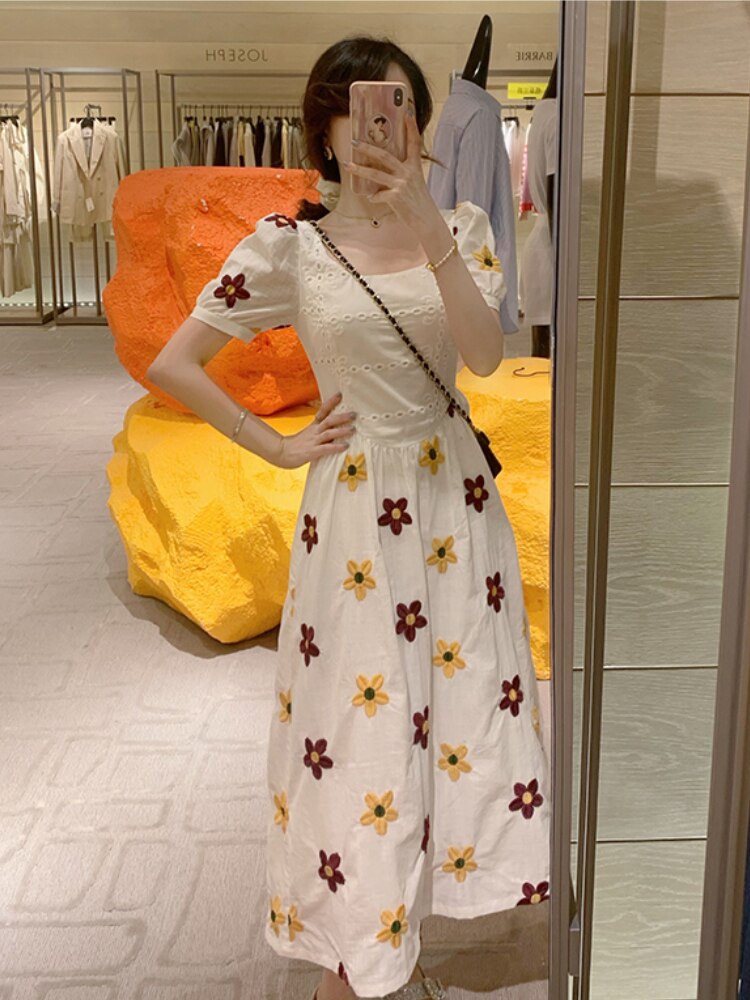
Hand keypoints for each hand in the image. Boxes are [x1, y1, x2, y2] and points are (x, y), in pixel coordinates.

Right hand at [277, 391, 354, 468]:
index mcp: (313, 426)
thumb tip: (337, 430)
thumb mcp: (308, 434)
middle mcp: (314, 431)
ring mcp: (313, 441)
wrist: (281, 452)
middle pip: (329, 420)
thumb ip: (321, 432)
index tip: (340, 395)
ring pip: (329, 433)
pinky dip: (336, 447)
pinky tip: (345, 446)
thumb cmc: (296, 445)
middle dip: (342, 417)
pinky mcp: (313, 451)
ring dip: (342, 431)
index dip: (331, 402)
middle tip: (354, 414)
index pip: (322, 411)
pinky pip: (326, 448)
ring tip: (353, 429)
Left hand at [340, 108, 442, 232]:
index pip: (414, 143)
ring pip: (375, 174)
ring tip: (347, 164)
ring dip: (359, 169)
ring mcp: (401, 185)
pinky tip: (371, 198)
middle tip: (355, 141)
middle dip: (367, 148)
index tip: (407, 113)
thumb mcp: (416, 184)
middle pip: (384, 155)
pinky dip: (373, 197)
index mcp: (415, 167)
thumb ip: (404, 174)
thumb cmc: (419, 203)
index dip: (411, 128)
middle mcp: (408, 173)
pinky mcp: (395, 198)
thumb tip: (385, 170)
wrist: (426, 221)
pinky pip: (377, 195)